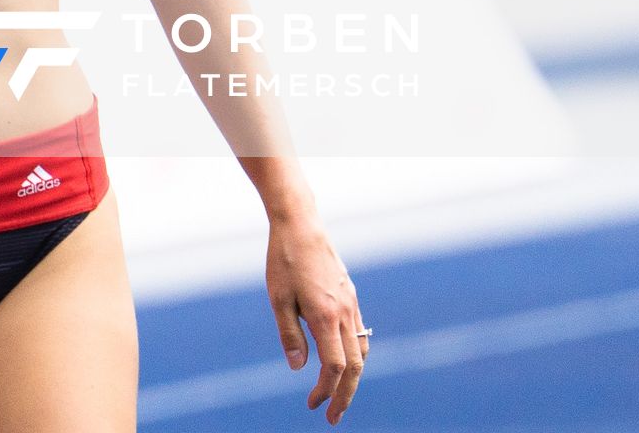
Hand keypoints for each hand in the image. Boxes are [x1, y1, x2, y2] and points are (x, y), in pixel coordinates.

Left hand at [267, 213, 367, 424]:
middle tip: (332, 418)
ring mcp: (352, 304)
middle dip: (345, 396)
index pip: (334, 368)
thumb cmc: (285, 260)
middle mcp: (345, 313)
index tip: (312, 405)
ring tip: (338, 394)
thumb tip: (299, 369)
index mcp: (326, 317)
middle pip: (354, 367)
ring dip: (352, 378)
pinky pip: (360, 334)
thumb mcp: (278, 298)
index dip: (326, 391)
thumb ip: (290, 334)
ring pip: (361, 351)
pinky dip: (354, 355)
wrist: (302, 226)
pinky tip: (342, 361)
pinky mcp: (351, 296)